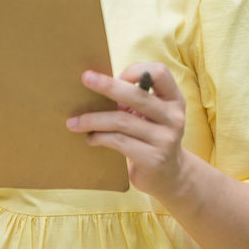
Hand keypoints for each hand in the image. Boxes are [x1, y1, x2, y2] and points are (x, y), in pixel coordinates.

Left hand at [66, 62, 187, 200]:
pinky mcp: (153, 159)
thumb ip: (135, 100)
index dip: (135, 71)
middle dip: (108, 85)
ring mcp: (166, 139)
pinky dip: (100, 137)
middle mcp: (174, 117)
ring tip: (74, 122)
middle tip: (85, 78)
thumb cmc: (152, 138)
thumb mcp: (152, 116)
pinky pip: (119, 141)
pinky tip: (90, 138)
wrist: (170, 177)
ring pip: (122, 121)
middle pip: (137, 95)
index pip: (159, 72)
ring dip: (93, 119)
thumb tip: (95, 85)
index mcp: (174, 100)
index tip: (116, 77)